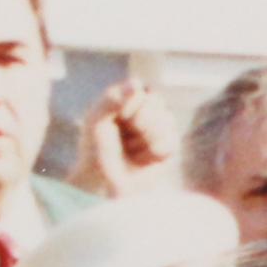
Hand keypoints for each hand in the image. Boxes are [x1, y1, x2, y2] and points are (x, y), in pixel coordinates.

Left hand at [76, 81, 178, 196]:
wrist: (105, 183)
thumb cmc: (96, 150)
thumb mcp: (96, 120)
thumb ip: (112, 98)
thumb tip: (137, 83)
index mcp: (126, 96)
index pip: (139, 90)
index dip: (127, 108)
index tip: (114, 121)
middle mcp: (145, 107)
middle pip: (156, 103)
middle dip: (138, 124)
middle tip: (123, 138)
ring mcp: (160, 126)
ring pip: (165, 121)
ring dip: (144, 140)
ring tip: (131, 150)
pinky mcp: (169, 146)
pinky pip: (171, 140)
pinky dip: (153, 152)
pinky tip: (142, 160)